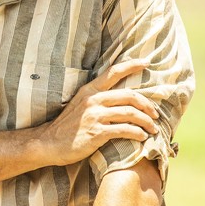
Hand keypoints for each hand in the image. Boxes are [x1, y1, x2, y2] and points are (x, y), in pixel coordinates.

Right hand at [42, 59, 158, 165]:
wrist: (49, 143)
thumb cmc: (67, 127)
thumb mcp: (79, 104)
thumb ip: (96, 98)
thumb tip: (118, 98)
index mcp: (89, 90)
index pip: (113, 72)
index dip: (131, 65)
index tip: (146, 62)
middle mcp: (93, 100)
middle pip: (129, 96)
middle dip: (147, 105)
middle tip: (156, 114)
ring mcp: (95, 116)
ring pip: (130, 113)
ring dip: (146, 121)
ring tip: (153, 128)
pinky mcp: (97, 132)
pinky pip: (124, 130)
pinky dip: (137, 133)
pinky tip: (142, 137)